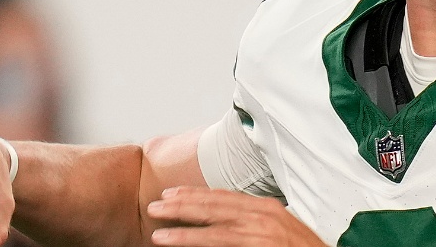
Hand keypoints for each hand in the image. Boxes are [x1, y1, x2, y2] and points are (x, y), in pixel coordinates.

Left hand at [146, 186, 327, 246]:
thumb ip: (255, 221)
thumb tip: (231, 221)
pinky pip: (222, 245)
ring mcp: (261, 235)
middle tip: (155, 206)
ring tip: (158, 233)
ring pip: (214, 229)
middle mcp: (262, 217)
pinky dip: (199, 244)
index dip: (195, 194)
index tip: (172, 194)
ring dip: (183, 230)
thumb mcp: (280, 227)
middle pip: (214, 207)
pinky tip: (181, 245)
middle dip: (182, 206)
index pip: (223, 196)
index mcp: (266, 208)